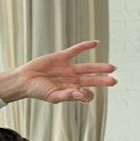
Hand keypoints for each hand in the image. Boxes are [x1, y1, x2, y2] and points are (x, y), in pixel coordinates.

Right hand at [0, 40, 116, 105]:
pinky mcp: (61, 57)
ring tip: (112, 68)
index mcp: (70, 90)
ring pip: (87, 67)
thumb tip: (81, 94)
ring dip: (99, 67)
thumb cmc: (37, 91)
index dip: (88, 95)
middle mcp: (71, 80)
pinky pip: (76, 51)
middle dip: (103, 80)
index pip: (86, 94)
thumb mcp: (53, 97)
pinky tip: (96, 43)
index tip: (85, 95)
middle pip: (91, 80)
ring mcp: (67, 68)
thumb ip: (68, 96)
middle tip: (115, 81)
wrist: (24, 80)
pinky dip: (85, 46)